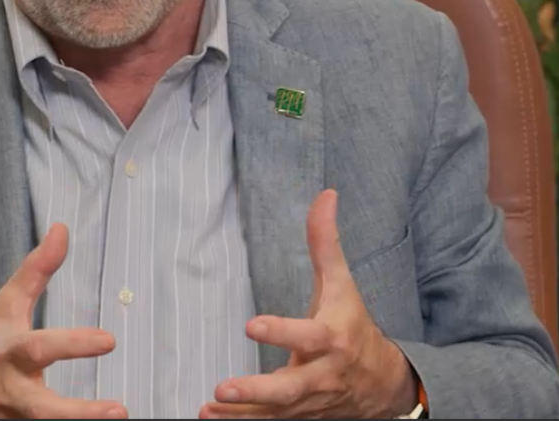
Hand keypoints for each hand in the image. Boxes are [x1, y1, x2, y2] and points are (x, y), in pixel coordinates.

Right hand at [0, 224, 127, 418]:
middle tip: (118, 410)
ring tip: (119, 416)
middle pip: (43, 408)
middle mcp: (13, 389)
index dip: (74, 345)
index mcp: (10, 351)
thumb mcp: (7, 304)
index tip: (109, 341)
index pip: (42, 347)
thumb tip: (62, 230)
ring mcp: (16, 418)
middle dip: (78, 412)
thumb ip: (37, 269)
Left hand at [201, 190, 416, 418]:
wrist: (383, 384)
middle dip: (257, 390)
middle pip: (290, 388)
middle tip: (223, 387)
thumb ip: (326, 242)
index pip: (306, 336)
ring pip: (275, 412)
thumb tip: (326, 194)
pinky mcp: (298, 416)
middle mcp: (321, 374)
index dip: (281, 332)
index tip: (250, 325)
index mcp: (331, 339)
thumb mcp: (342, 283)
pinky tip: (211, 417)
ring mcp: (308, 401)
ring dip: (241, 414)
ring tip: (208, 408)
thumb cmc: (354, 325)